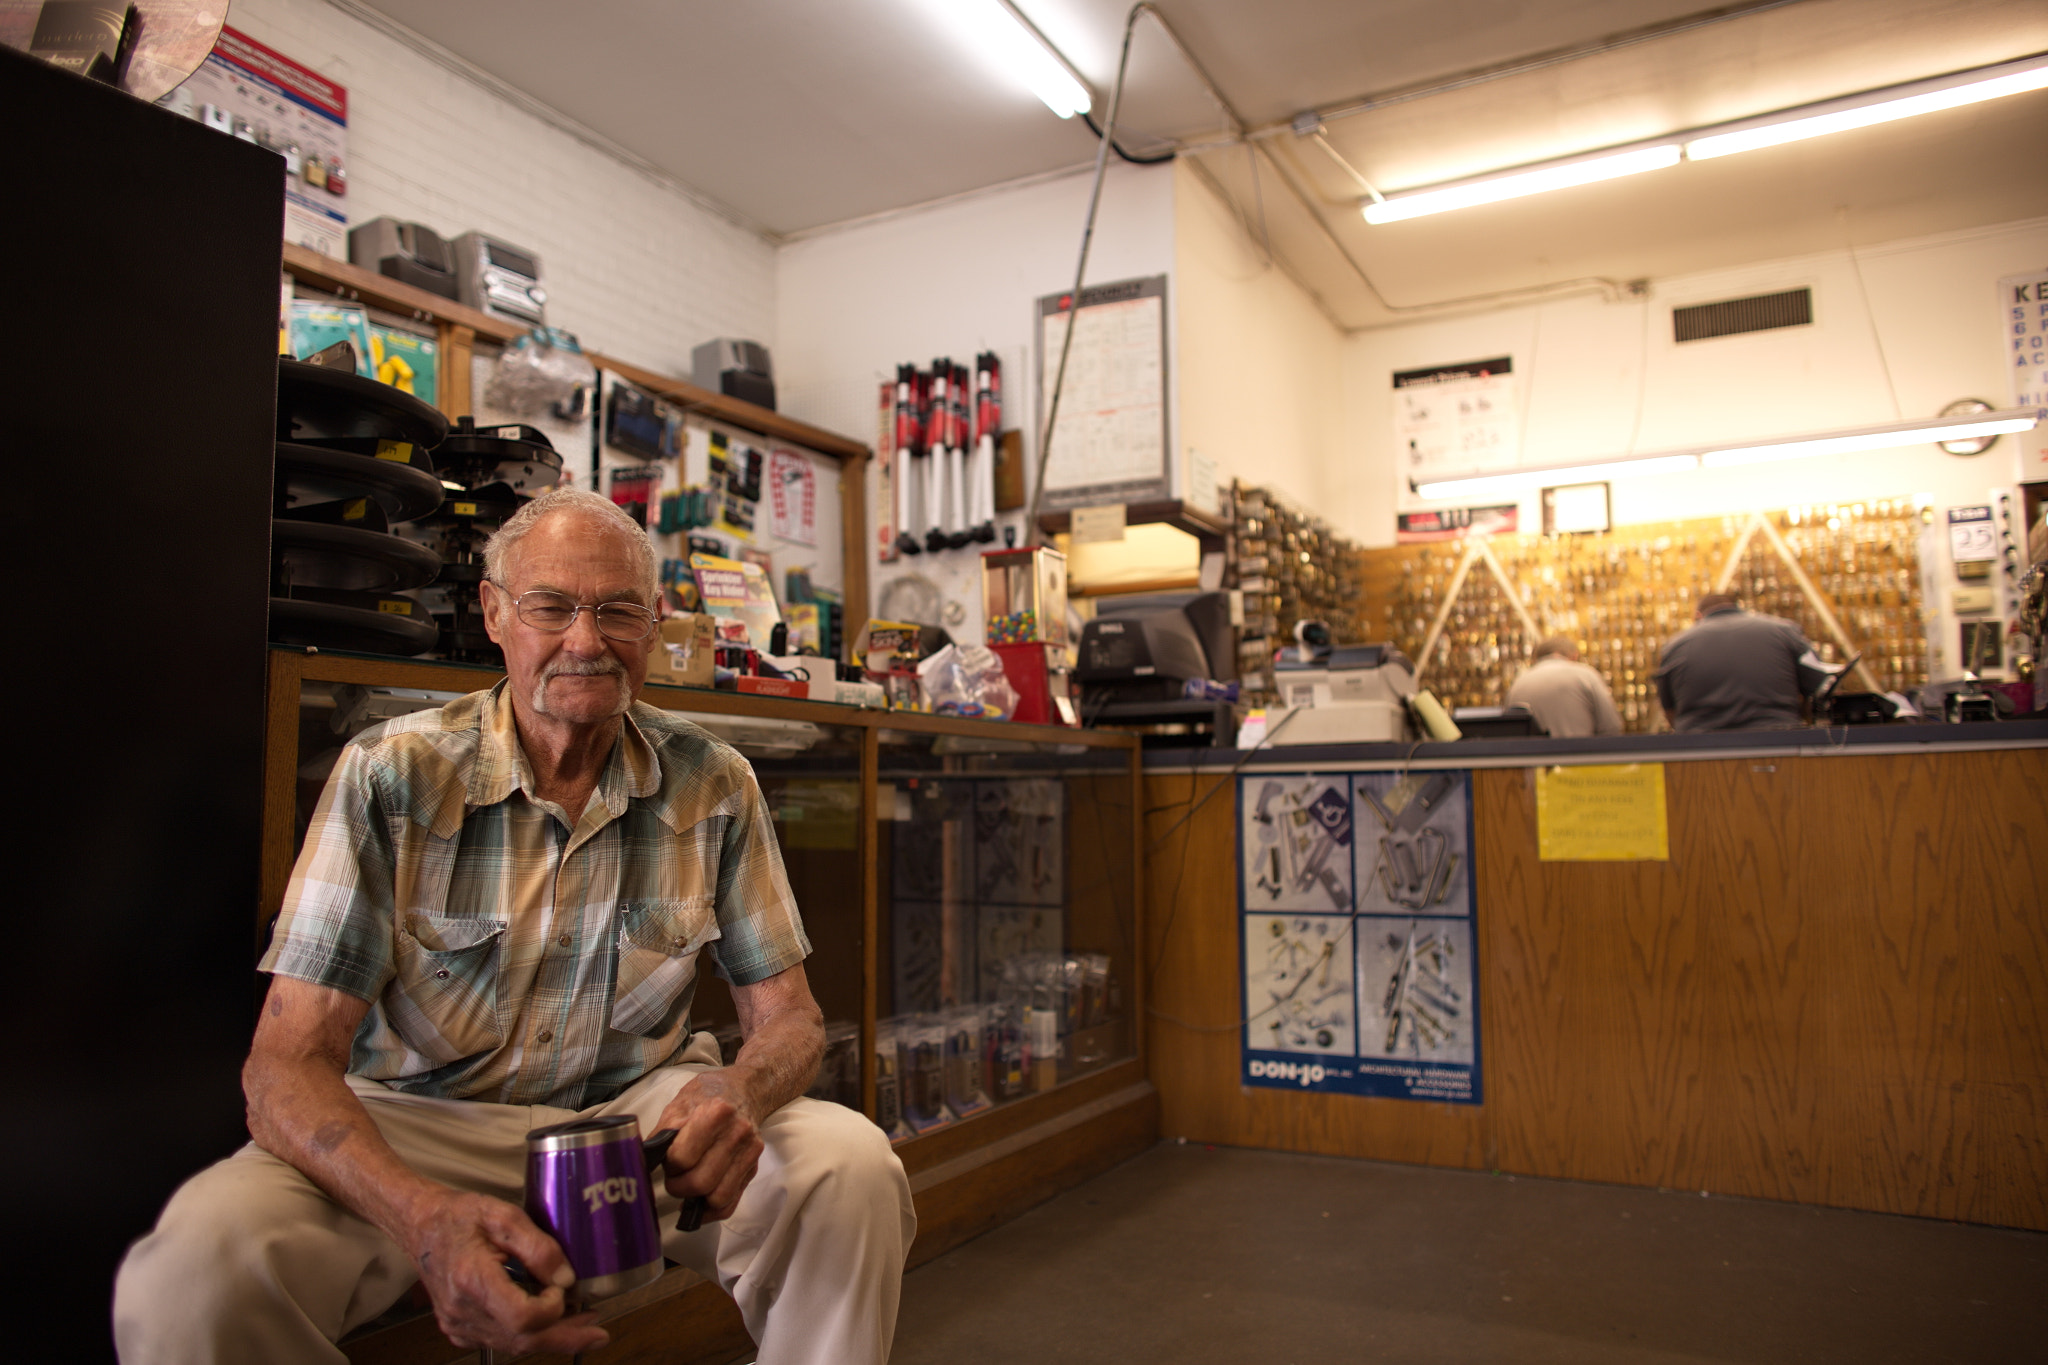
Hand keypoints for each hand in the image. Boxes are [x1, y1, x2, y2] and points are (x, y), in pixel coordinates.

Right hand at [403, 1188, 608, 1354]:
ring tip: (581, 1321)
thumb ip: (539, 1247)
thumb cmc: (458, 1216)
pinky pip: (500, 1340)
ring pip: (513, 1344)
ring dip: (550, 1337)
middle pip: (522, 1340)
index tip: (562, 1288)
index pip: (522, 1317)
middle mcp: (463, 1311)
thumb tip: (566, 1278)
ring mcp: (459, 1324)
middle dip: (565, 1337)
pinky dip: (528, 1334)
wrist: (420, 1226)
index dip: (551, 1310)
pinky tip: (547, 1321)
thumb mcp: (504, 1215)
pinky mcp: (459, 1328)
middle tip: (596, 1332)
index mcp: (472, 1279)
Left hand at [652, 1069, 765, 1223]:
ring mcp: (748, 1152)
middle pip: (701, 1181)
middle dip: (678, 1187)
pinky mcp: (753, 1167)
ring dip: (696, 1200)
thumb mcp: (679, 1105)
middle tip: (673, 1179)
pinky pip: (731, 1202)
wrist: (743, 1090)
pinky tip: (699, 1203)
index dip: (669, 1165)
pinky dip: (712, 1210)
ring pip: (718, 1197)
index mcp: (716, 1113)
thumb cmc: (707, 1096)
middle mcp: (736, 1133)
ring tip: (687, 1187)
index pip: (683, 1157)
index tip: (667, 1162)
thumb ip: (662, 1134)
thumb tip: (643, 1161)